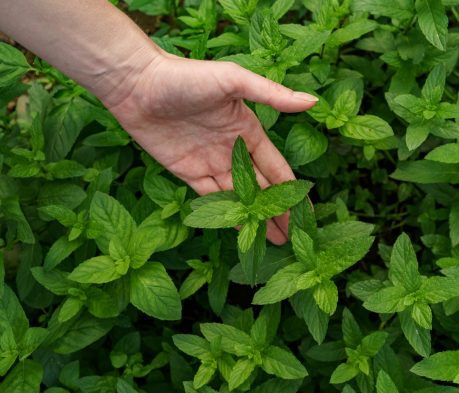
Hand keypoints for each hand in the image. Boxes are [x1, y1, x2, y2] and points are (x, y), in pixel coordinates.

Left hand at [105, 52, 317, 243]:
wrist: (138, 84)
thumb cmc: (187, 76)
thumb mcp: (233, 81)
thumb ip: (271, 94)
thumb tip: (312, 101)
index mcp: (247, 130)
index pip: (276, 167)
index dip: (290, 189)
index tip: (304, 210)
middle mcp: (231, 150)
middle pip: (259, 188)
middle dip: (276, 211)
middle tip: (293, 236)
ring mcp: (209, 163)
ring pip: (237, 197)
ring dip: (254, 218)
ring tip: (274, 240)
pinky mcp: (187, 172)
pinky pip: (210, 198)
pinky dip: (225, 214)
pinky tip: (240, 230)